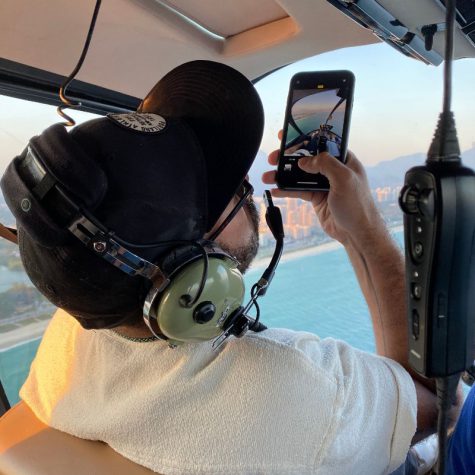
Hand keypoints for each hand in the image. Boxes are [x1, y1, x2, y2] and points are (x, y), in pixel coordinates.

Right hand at [262, 145, 383, 246]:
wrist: (357, 233)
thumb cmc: (358, 205)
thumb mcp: (344, 179)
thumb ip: (325, 164)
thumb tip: (304, 161)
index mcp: (344, 160)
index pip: (322, 143)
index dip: (305, 138)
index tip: (287, 135)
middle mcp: (333, 170)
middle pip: (307, 158)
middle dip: (288, 157)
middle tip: (273, 158)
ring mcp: (324, 184)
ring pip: (299, 175)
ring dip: (283, 175)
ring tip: (268, 176)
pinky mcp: (317, 198)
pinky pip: (298, 191)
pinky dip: (286, 190)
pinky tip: (275, 190)